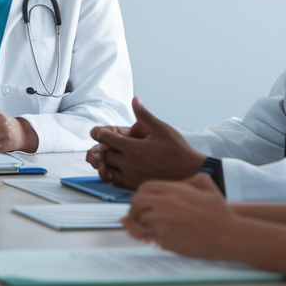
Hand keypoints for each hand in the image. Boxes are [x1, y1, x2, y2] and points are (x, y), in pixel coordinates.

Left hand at [89, 97, 204, 189]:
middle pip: (107, 154)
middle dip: (106, 147)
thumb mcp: (162, 128)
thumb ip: (144, 115)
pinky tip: (122, 167)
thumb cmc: (178, 149)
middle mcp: (129, 164)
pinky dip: (115, 174)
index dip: (98, 133)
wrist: (191, 172)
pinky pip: (116, 181)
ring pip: (109, 169)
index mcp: (134, 148)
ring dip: (109, 161)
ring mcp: (131, 177)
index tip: (94, 131)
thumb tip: (134, 99)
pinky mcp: (135, 186)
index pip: (108, 139)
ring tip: (116, 155)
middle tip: (109, 142)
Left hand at [122, 174, 237, 259]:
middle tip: (137, 214)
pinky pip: (146, 237)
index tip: (144, 201)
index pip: (144, 188)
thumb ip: (190, 179)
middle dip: (135, 208)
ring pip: (139, 220)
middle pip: (137, 202)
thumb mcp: (207, 185)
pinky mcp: (164, 241)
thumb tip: (180, 182)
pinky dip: (145, 236)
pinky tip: (148, 236)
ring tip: (144, 225)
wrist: (228, 236)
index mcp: (173, 190)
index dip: (142, 194)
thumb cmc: (220, 212)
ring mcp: (163, 223)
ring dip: (140, 222)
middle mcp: (165, 205)